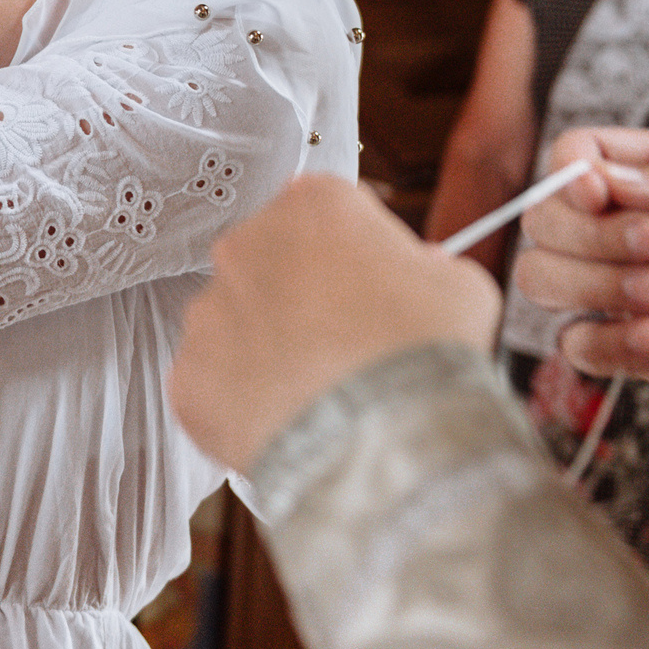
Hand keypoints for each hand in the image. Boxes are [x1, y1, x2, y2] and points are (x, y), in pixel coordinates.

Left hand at [171, 176, 499, 471]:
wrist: (382, 443)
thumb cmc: (422, 358)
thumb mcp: (460, 287)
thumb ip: (431, 266)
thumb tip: (421, 273)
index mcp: (312, 205)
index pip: (325, 214)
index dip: (354, 254)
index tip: (369, 284)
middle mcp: (246, 246)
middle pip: (271, 264)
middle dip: (300, 299)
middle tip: (343, 345)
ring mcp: (208, 311)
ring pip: (236, 325)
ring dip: (266, 350)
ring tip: (316, 392)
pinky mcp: (187, 374)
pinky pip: (212, 383)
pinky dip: (240, 402)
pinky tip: (284, 420)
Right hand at [511, 128, 648, 409]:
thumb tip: (607, 182)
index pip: (574, 156)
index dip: (570, 176)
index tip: (602, 196)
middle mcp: (631, 227)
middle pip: (543, 218)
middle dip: (588, 236)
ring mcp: (626, 289)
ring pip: (541, 279)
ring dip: (589, 287)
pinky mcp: (635, 348)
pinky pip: (575, 345)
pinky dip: (606, 344)